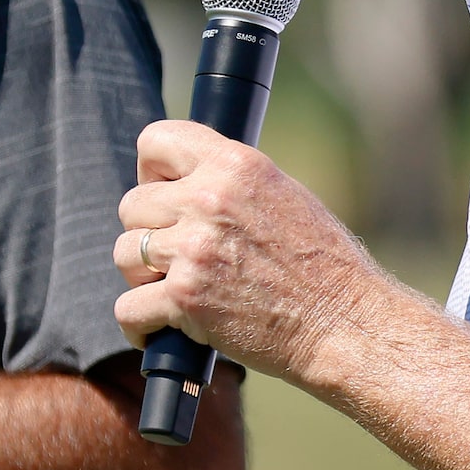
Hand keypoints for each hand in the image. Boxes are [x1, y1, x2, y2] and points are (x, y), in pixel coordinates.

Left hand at [115, 121, 384, 385]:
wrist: (344, 323)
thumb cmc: (324, 266)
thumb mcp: (284, 196)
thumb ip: (232, 184)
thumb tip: (184, 186)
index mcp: (236, 165)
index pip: (157, 140)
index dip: (152, 170)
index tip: (164, 193)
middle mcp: (210, 199)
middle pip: (132, 204)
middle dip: (149, 233)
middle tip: (178, 256)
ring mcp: (194, 248)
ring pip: (125, 253)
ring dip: (143, 277)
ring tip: (178, 290)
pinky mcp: (185, 297)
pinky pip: (128, 308)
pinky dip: (139, 325)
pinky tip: (160, 329)